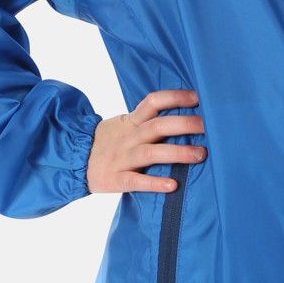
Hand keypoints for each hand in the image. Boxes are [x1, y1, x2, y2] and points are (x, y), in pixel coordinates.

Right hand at [86, 88, 205, 194]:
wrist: (74, 161)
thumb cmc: (108, 142)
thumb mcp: (124, 124)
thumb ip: (148, 120)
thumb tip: (185, 113)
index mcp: (131, 121)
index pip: (153, 102)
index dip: (176, 97)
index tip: (199, 97)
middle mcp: (129, 137)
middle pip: (158, 126)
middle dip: (185, 124)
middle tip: (210, 126)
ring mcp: (122, 158)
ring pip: (151, 153)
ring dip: (177, 152)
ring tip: (200, 155)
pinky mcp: (116, 179)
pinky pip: (137, 181)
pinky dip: (155, 183)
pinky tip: (173, 185)